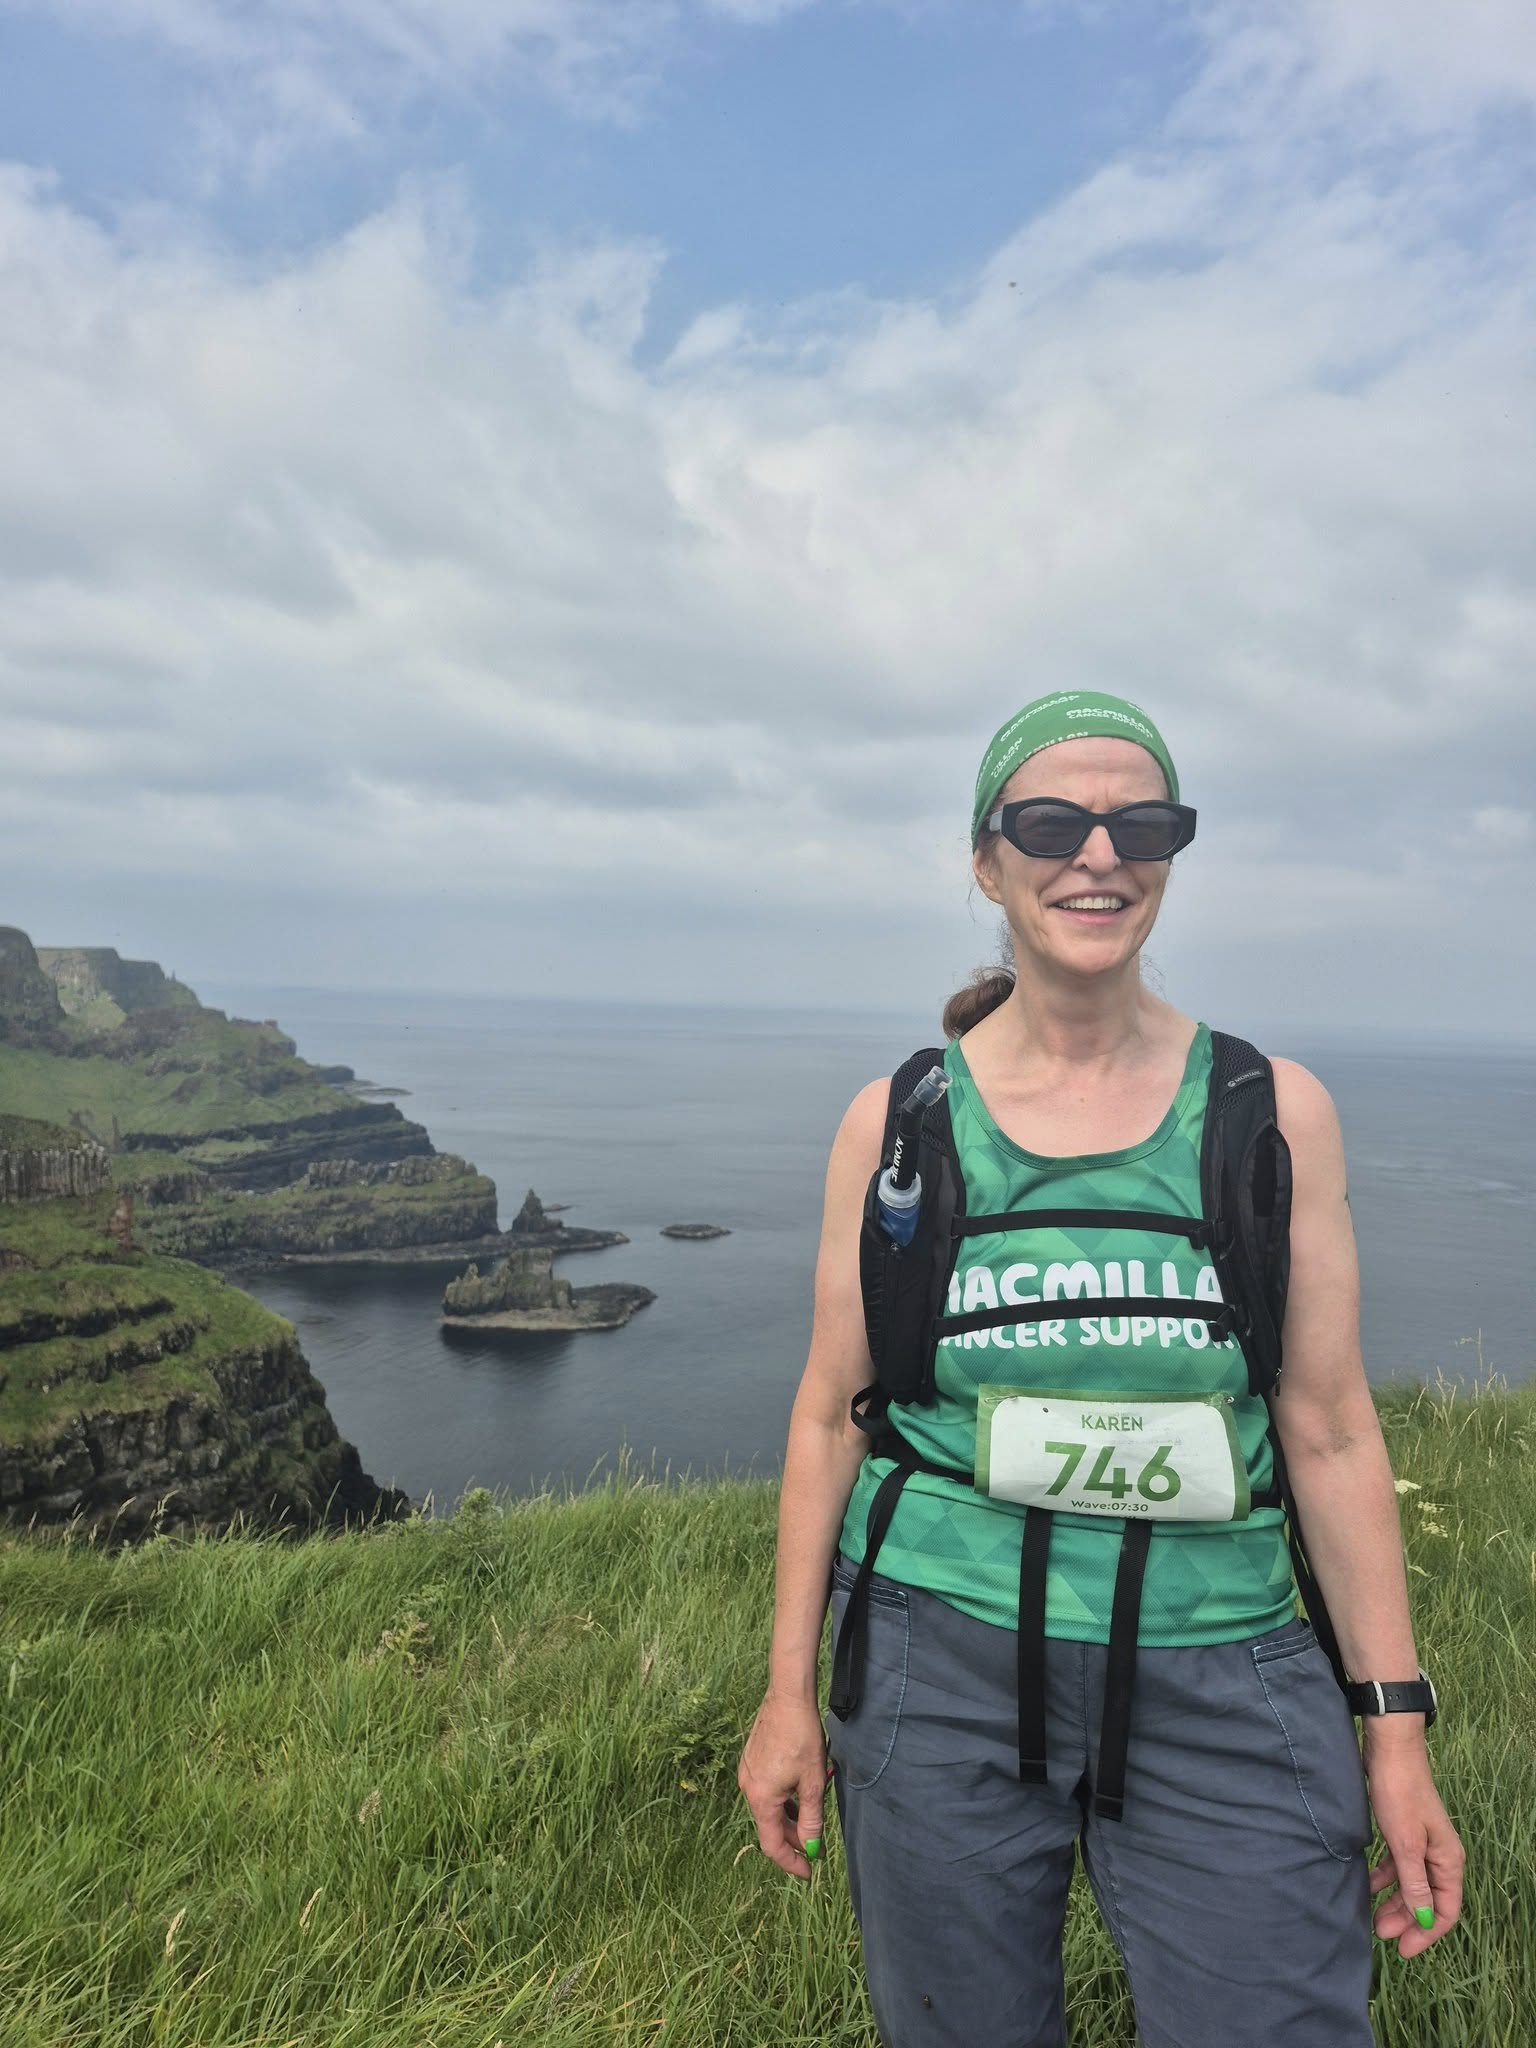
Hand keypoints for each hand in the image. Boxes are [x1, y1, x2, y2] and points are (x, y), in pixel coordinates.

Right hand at [738, 1689, 830, 1880]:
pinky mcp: (752, 1760)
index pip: (772, 1845)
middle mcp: (748, 1788)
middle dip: (794, 1840)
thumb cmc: (802, 1737)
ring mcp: (748, 1773)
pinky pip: (767, 1791)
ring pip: (769, 1808)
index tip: (809, 1873)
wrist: (787, 1696)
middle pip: (770, 1826)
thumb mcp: (812, 1782)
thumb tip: (811, 1848)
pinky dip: (783, 1801)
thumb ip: (811, 1819)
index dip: (791, 1862)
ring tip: (813, 1823)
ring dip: (790, 1820)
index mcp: (761, 1798)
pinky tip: (800, 1798)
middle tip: (818, 1848)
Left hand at [1366, 1740, 1464, 1955]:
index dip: (1426, 1933)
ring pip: (1411, 1883)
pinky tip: (1368, 1884)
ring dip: (1395, 1901)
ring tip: (1372, 1916)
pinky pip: (1398, 1864)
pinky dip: (1385, 1877)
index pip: (1445, 1910)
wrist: (1390, 1749)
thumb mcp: (1405, 1843)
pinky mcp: (1403, 1831)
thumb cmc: (1399, 1794)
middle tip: (1379, 1933)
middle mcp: (1439, 1855)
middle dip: (1406, 1919)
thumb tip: (1422, 1918)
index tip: (1403, 1949)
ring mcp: (1421, 1842)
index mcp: (1447, 1861)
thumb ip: (1414, 1883)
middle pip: (1427, 1899)